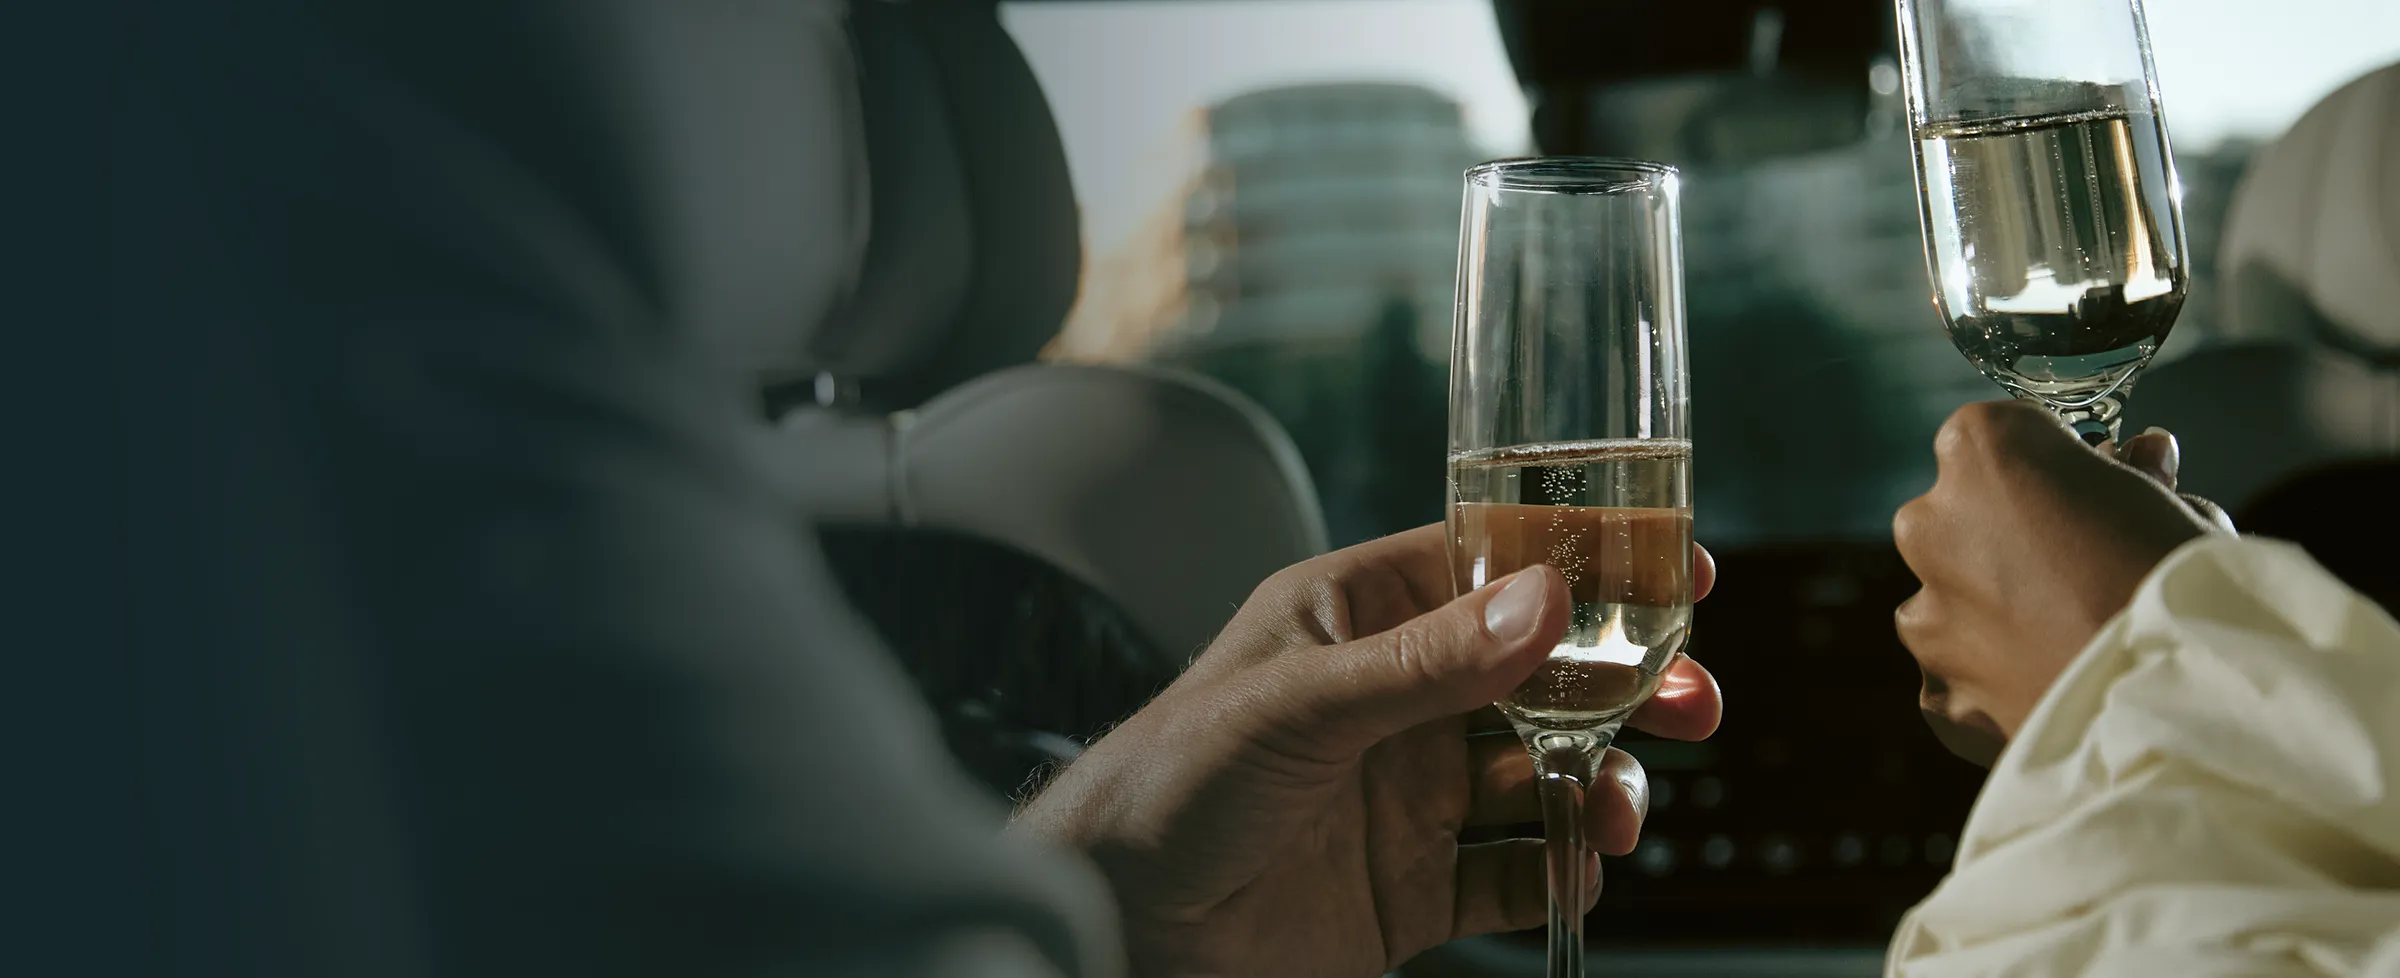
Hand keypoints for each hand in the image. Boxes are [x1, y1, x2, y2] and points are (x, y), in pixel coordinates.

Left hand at [1012, 524, 1721, 977]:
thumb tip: (1548, 601)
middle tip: (1692, 699)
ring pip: (1542, 772)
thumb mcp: (1298, 705)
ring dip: (1603, 782)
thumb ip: (1428, 662)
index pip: (1488, 567)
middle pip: (1539, 674)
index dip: (1586, 565)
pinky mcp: (1409, 886)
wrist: (1116, 927)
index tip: (1678, 567)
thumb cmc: (1165, 785)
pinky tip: (1578, 864)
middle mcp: (1389, 700)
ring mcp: (1404, 795)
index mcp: (1353, 619)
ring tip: (1624, 806)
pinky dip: (1561, 868)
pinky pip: (1514, 869)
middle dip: (1622, 684)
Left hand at [1894, 401, 2212, 761]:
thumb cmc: (2188, 586)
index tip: (2088, 498)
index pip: (1996, 440)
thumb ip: (2134, 477)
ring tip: (2070, 645)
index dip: (2048, 469)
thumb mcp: (2177, 506)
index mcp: (1980, 452)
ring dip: (1992, 616)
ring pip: (1948, 603)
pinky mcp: (1938, 694)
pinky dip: (1992, 686)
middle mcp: (1930, 524)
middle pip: (1957, 519)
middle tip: (2081, 575)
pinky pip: (1956, 681)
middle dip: (2006, 539)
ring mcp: (1925, 614)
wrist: (2185, 706)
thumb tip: (2142, 456)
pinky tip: (2050, 692)